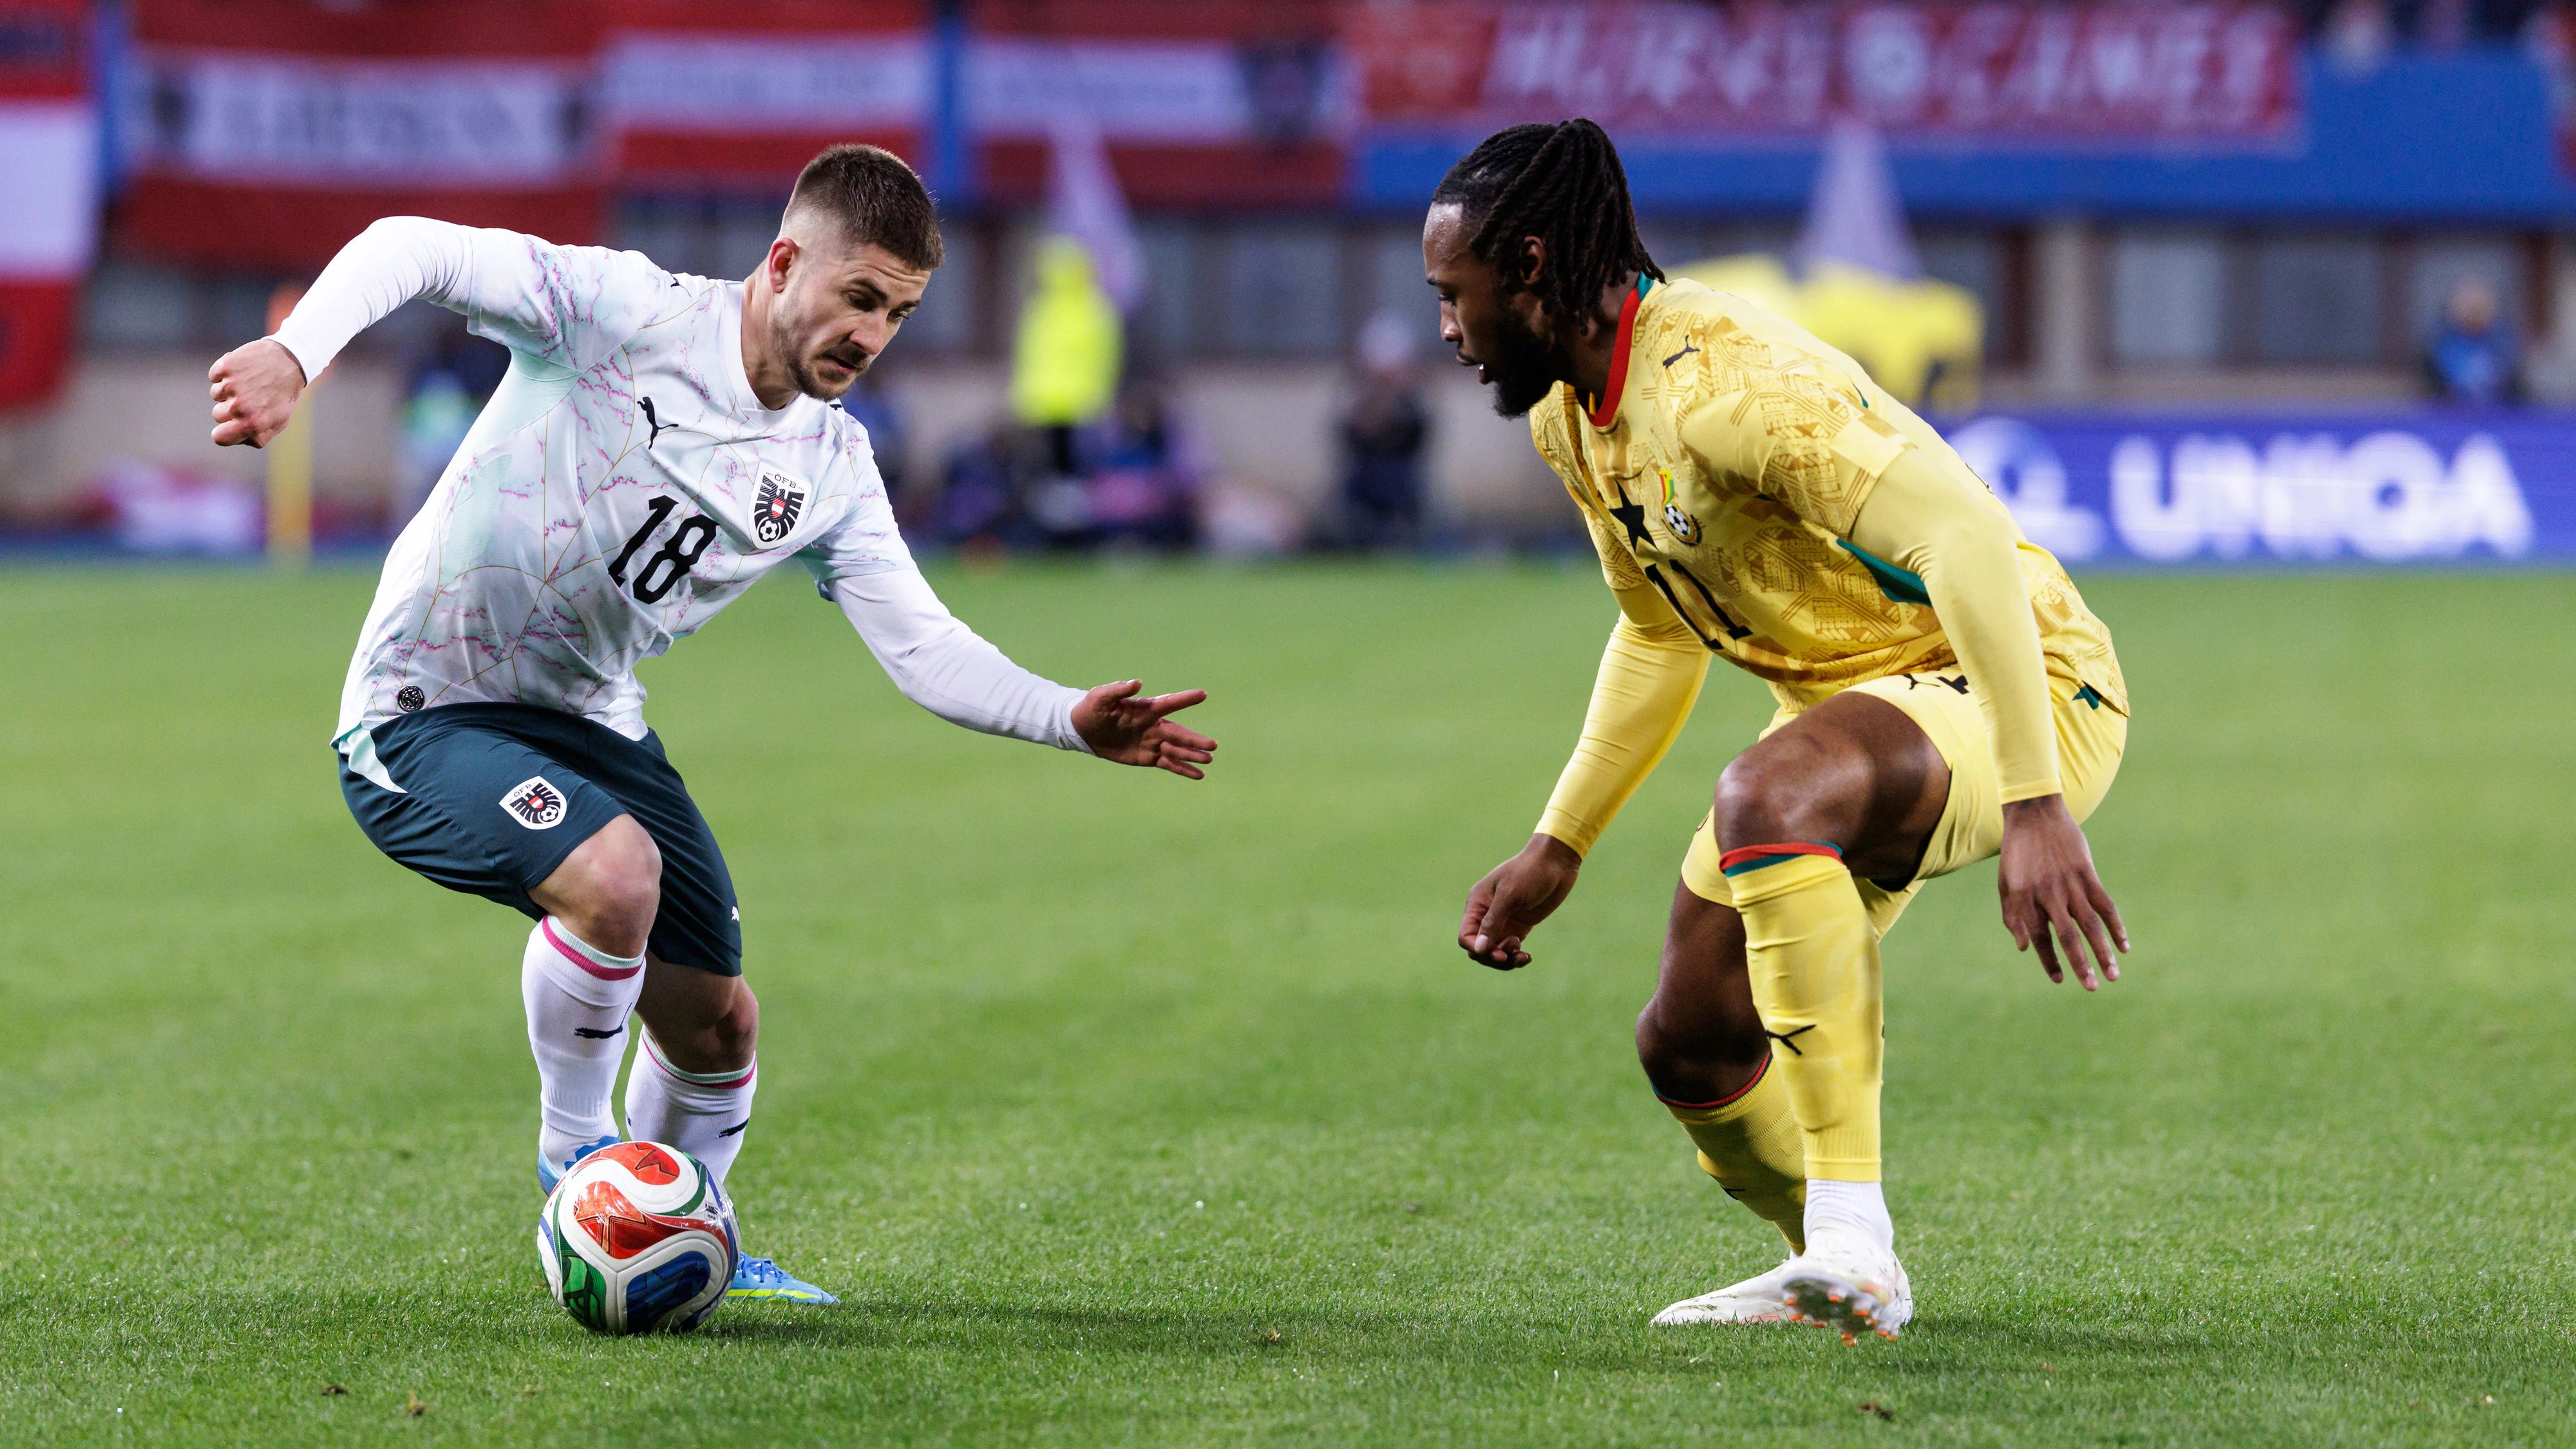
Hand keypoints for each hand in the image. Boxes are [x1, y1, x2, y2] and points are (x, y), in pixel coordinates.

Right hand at [208, 338, 306, 447]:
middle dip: (230, 409)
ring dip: (228, 390)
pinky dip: (224, 373)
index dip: (223, 433)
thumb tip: (238, 440)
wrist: (290, 360)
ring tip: (250, 382)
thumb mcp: (279, 421)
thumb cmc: (283, 394)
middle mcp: (239, 406)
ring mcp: (230, 385)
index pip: (219, 437)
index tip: (229, 425)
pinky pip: (214, 376)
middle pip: (217, 415)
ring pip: (215, 395)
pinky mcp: (225, 366)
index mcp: (252, 423)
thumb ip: (258, 436)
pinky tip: (243, 370)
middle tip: (251, 397)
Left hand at [1071, 680, 1216, 779]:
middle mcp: (1153, 725)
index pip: (1169, 703)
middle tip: (1212, 745)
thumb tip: (1136, 683)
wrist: (1083, 730)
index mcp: (1145, 709)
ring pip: (1176, 749)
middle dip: (1194, 740)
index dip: (1184, 699)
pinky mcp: (1147, 757)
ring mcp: (1152, 742)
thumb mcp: (1100, 697)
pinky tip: (1199, 775)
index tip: (1202, 694)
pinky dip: (1183, 769)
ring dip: (1192, 755)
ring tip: (1209, 759)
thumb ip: (1118, 690)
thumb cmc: (1092, 708)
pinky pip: (1168, 763)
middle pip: (1178, 733)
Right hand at [1457, 833, 1581, 969]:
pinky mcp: (1519, 926)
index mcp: (1478, 904)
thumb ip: (1492, 922)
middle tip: (1510, 955)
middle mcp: (1487, 915)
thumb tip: (1478, 949)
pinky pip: (1511, 949)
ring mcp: (1504, 922)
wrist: (1556, 863)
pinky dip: (1516, 956)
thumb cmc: (1530, 872)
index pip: (1466, 936)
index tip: (1497, 953)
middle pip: (1479, 948)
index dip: (1477, 948)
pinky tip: (1527, 956)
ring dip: (1506, 959)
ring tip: (1522, 955)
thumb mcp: (1509, 895)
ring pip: (1495, 951)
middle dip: (1493, 956)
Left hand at [1997, 794, 2127, 989]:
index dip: (2048, 960)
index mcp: (2025, 899)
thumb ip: (2013, 917)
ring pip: (2090, 925)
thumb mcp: (2005, 884)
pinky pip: (2105, 905)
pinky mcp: (2087, 874)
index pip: (2039, 937)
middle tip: (2091, 987)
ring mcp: (2070, 884)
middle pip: (2067, 936)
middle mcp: (2049, 894)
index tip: (2058, 979)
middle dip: (2080, 964)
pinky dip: (2116, 926)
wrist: (2034, 815)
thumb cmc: (2017, 854)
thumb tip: (2024, 949)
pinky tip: (2124, 946)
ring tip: (2113, 975)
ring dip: (2103, 951)